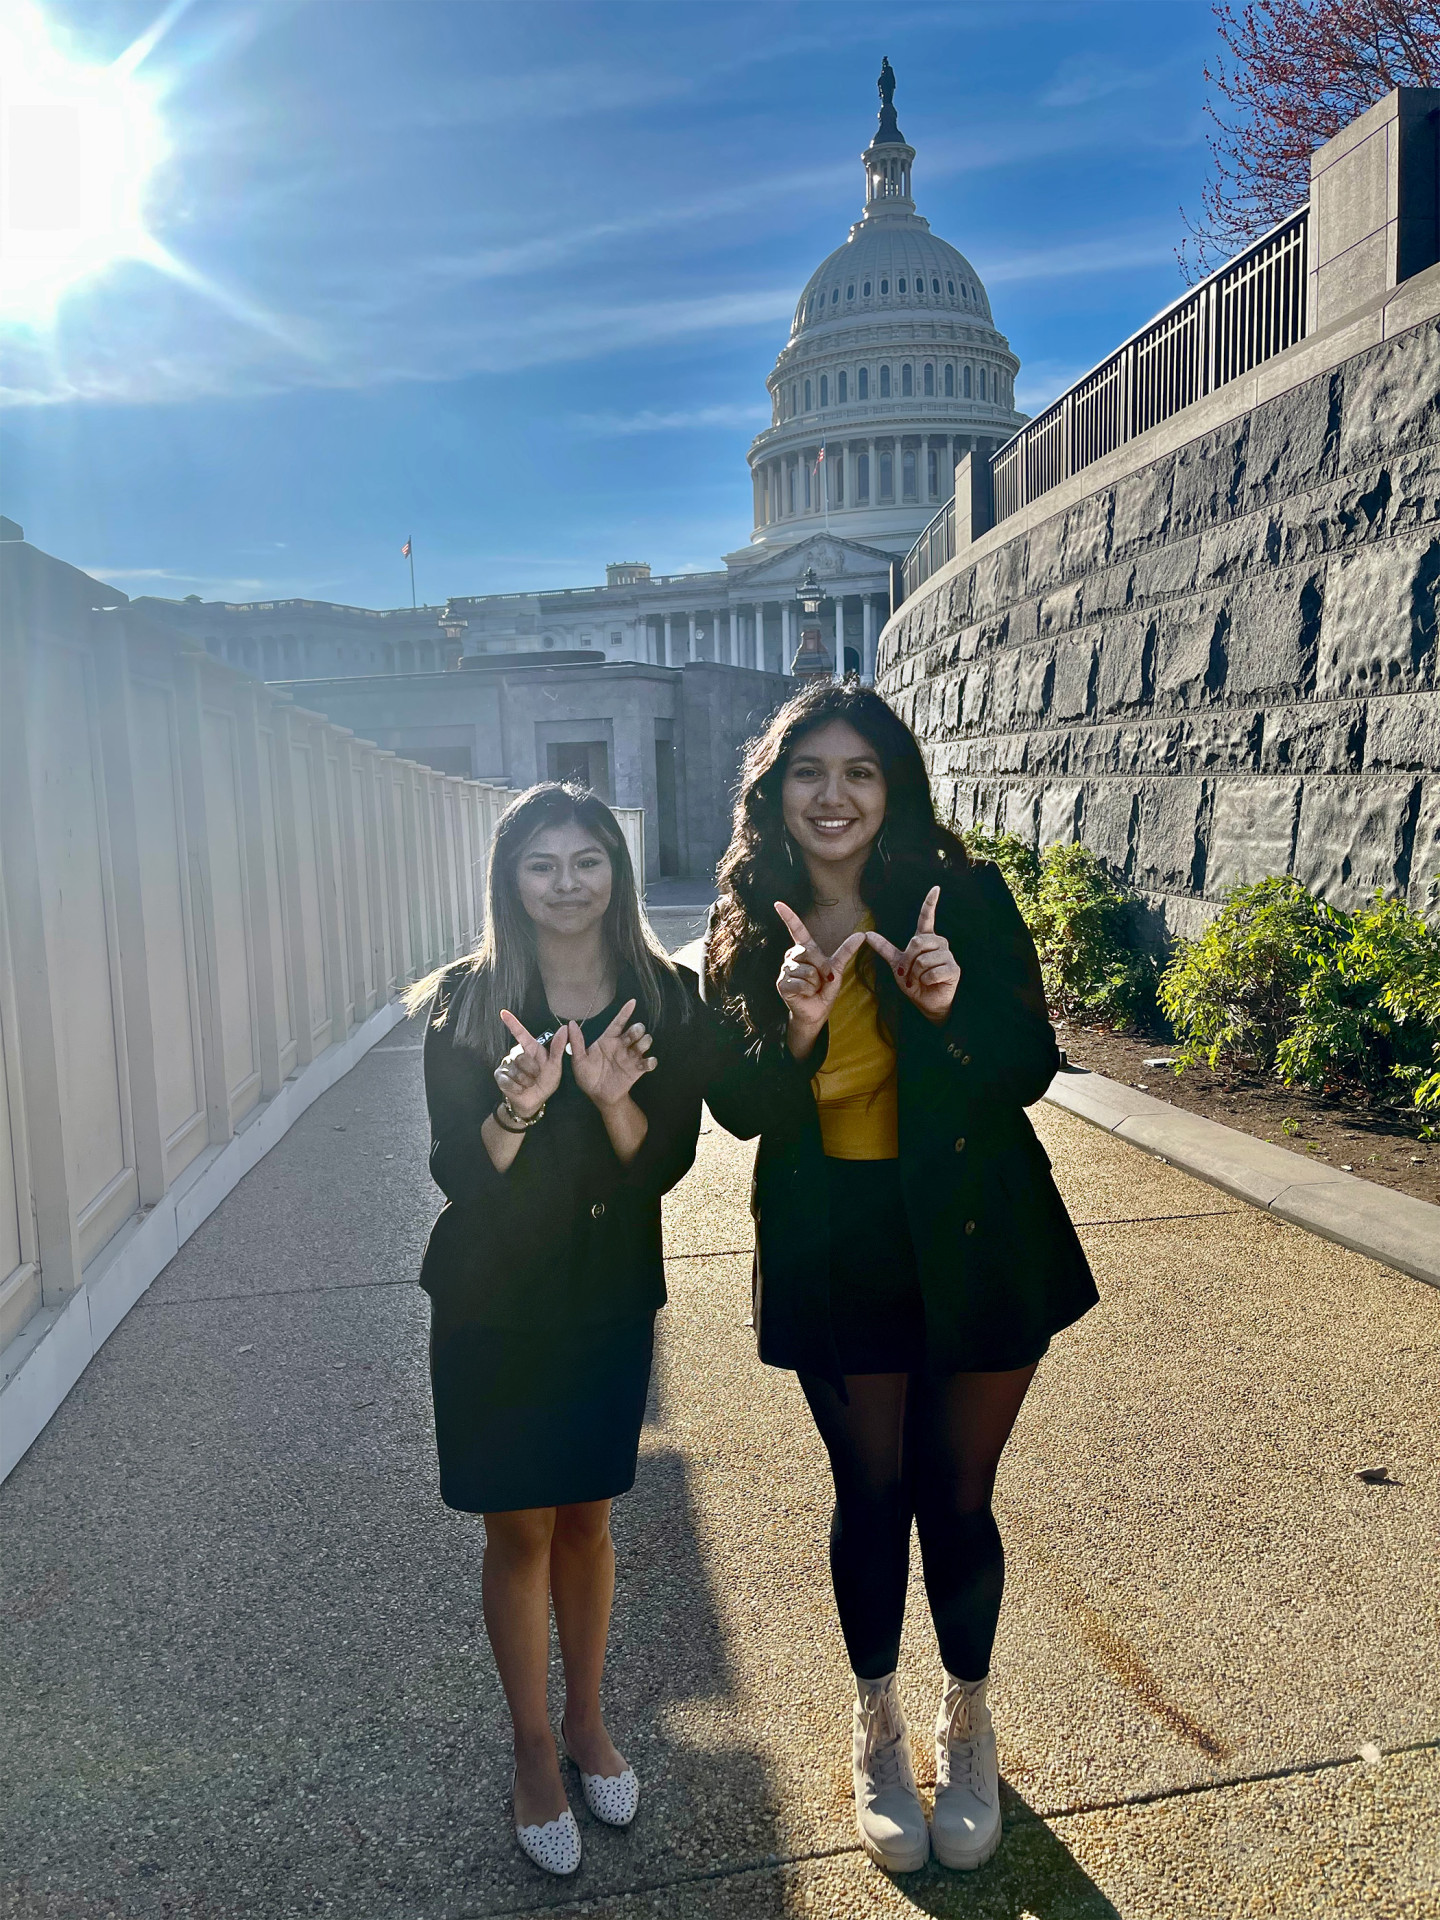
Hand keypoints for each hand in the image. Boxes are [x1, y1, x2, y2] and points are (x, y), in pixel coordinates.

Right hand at [494, 1011, 567, 1119]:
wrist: (534, 1101)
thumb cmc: (545, 1082)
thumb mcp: (555, 1066)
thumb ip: (558, 1048)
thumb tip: (564, 1028)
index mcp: (531, 1049)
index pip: (521, 1034)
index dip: (512, 1023)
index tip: (503, 1012)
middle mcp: (517, 1054)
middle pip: (523, 1058)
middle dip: (533, 1071)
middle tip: (536, 1077)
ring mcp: (507, 1065)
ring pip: (516, 1071)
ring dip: (526, 1081)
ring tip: (529, 1084)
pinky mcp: (500, 1076)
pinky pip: (509, 1081)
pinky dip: (518, 1088)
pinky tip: (520, 1089)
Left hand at [569, 998, 655, 1111]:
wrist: (599, 1095)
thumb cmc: (588, 1076)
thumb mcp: (579, 1060)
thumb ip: (576, 1042)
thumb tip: (570, 1023)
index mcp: (608, 1040)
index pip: (618, 1022)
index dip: (625, 1012)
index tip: (632, 1002)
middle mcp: (622, 1045)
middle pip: (635, 1031)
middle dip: (637, 1029)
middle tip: (634, 1033)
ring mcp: (631, 1056)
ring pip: (645, 1042)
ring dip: (645, 1042)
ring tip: (638, 1047)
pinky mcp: (638, 1069)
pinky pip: (649, 1062)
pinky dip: (651, 1061)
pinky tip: (647, 1062)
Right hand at [774, 901, 866, 1055]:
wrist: (816, 1011)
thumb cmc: (824, 989)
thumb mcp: (837, 968)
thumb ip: (846, 951)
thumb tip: (862, 934)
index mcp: (804, 950)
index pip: (796, 929)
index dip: (788, 916)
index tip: (778, 903)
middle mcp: (792, 956)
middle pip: (810, 952)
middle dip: (822, 967)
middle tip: (823, 979)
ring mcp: (785, 970)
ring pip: (808, 971)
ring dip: (816, 983)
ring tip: (813, 988)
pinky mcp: (782, 984)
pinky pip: (802, 983)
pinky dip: (809, 991)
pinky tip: (805, 994)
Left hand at [865, 885, 961, 1022]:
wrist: (926, 1002)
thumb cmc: (914, 982)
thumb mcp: (896, 964)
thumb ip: (884, 948)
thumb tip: (867, 934)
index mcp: (925, 939)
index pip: (927, 917)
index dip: (930, 903)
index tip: (936, 887)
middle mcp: (939, 943)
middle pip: (917, 942)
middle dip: (907, 962)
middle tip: (908, 974)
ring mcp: (948, 955)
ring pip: (923, 960)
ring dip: (916, 975)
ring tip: (920, 980)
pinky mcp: (954, 969)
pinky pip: (932, 973)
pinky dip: (925, 982)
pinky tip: (930, 984)